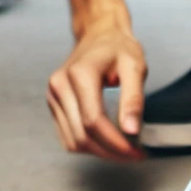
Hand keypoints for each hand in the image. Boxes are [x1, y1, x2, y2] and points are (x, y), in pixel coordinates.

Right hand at [47, 23, 146, 161]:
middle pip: (82, 135)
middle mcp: (60, 85)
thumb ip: (134, 99)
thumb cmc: (118, 47)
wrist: (100, 35)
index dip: (115, 142)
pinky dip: (88, 145)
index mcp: (79, 74)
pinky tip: (108, 142)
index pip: (94, 121)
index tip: (136, 152)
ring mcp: (53, 96)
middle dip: (110, 151)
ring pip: (73, 141)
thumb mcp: (135, 67)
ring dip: (99, 152)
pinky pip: (68, 136)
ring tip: (124, 150)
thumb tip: (131, 130)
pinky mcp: (54, 105)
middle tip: (135, 155)